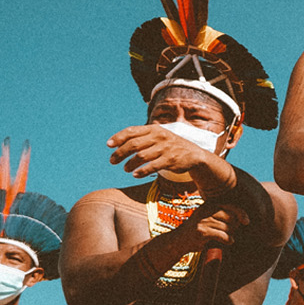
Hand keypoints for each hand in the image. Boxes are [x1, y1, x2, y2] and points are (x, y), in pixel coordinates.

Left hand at [108, 125, 234, 194]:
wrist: (195, 155)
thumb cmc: (170, 146)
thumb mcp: (158, 137)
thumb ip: (141, 138)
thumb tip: (116, 144)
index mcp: (154, 129)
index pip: (132, 131)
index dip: (118, 137)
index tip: (108, 145)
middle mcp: (159, 137)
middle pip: (133, 144)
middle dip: (120, 153)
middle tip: (112, 161)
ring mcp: (165, 148)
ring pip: (141, 156)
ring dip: (129, 164)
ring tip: (125, 169)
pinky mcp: (171, 160)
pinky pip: (152, 166)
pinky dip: (141, 171)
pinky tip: (135, 175)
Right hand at [177, 204, 248, 249]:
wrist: (178, 241)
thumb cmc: (198, 229)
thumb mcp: (208, 217)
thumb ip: (222, 214)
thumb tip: (241, 218)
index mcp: (208, 205)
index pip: (230, 206)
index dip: (241, 213)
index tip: (247, 221)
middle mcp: (206, 210)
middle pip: (231, 217)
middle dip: (234, 226)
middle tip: (231, 231)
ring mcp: (203, 220)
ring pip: (227, 228)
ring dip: (230, 234)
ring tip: (226, 237)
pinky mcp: (202, 232)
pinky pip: (223, 235)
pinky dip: (228, 240)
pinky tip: (229, 241)